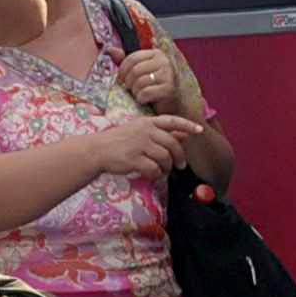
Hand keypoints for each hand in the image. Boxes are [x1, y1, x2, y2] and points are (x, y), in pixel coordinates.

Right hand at [83, 114, 202, 181]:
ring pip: (165, 158)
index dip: (187, 125)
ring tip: (162, 171)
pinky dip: (156, 175)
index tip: (199, 130)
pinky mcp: (134, 159)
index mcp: (147, 122)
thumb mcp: (140, 131)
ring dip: (167, 168)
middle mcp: (145, 131)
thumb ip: (161, 133)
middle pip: (172, 144)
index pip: (172, 121)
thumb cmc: (119, 141)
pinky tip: (152, 175)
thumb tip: (184, 134)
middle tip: (180, 166)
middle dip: (179, 157)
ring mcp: (139, 144)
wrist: (97, 150)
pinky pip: (154, 169)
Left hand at [113, 45, 179, 110]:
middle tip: (131, 90)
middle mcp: (164, 61)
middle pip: (135, 70)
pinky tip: (145, 100)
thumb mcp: (140, 72)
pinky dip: (141, 98)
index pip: (132, 58)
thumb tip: (110, 49)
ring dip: (135, 92)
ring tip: (139, 94)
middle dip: (129, 83)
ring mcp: (168, 75)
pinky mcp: (169, 89)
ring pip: (139, 82)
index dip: (122, 71)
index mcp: (156, 54)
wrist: (171, 105)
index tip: (121, 80)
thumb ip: (126, 61)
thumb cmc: (153, 87)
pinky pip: (145, 93)